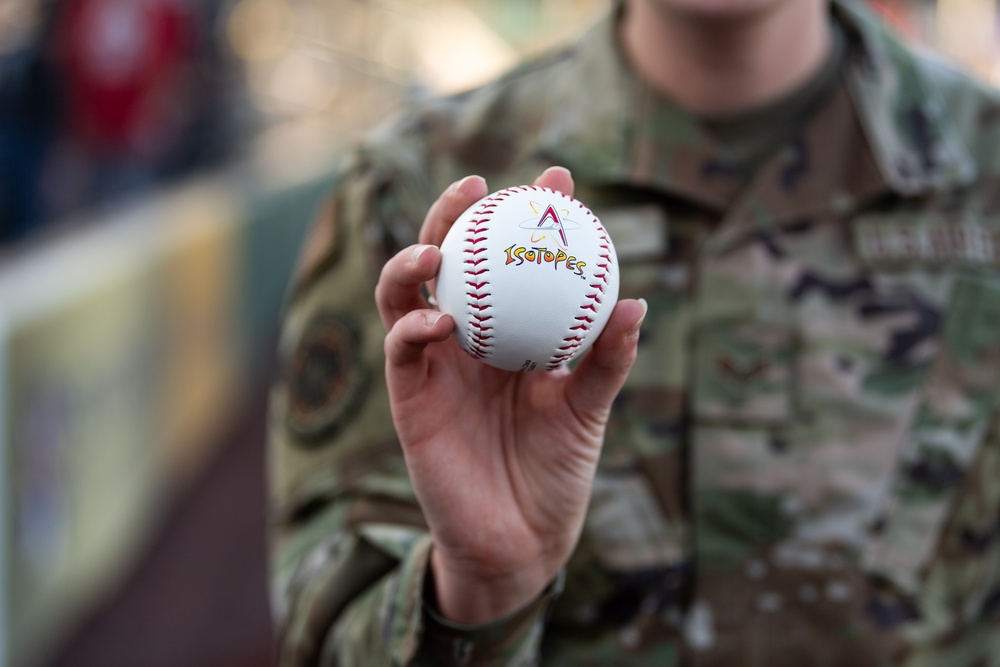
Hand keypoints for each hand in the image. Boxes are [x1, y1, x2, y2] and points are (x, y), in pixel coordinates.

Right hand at [375, 167, 645, 623]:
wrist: (522, 538)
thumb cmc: (557, 468)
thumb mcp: (589, 408)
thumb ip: (606, 358)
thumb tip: (637, 303)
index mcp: (508, 329)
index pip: (512, 259)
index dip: (529, 213)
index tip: (557, 178)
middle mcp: (466, 336)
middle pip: (448, 256)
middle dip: (455, 212)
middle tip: (483, 187)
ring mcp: (433, 363)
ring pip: (404, 292)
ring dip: (414, 260)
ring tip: (441, 247)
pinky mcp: (409, 396)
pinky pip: (401, 350)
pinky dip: (414, 328)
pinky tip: (442, 322)